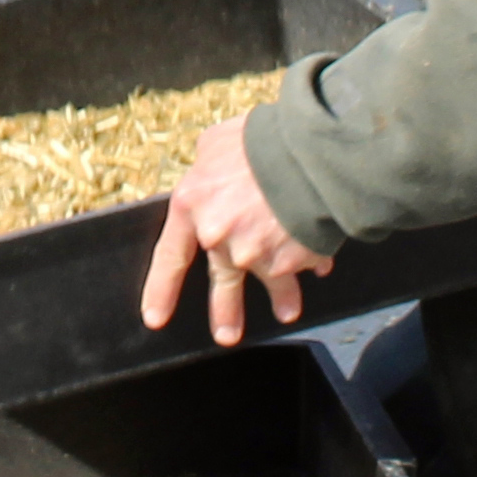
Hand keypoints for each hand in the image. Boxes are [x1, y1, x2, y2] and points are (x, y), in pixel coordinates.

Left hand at [140, 108, 331, 345]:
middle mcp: (220, 238)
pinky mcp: (293, 259)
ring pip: (271, 282)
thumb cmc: (257, 140)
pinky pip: (303, 264)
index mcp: (193, 207)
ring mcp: (256, 254)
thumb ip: (208, 168)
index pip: (170, 256)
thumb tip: (213, 176)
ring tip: (287, 313)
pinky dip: (312, 261)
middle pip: (222, 281)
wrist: (306, 149)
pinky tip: (321, 264)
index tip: (156, 320)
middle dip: (226, 312)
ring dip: (282, 299)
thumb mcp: (217, 143)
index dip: (161, 290)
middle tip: (226, 336)